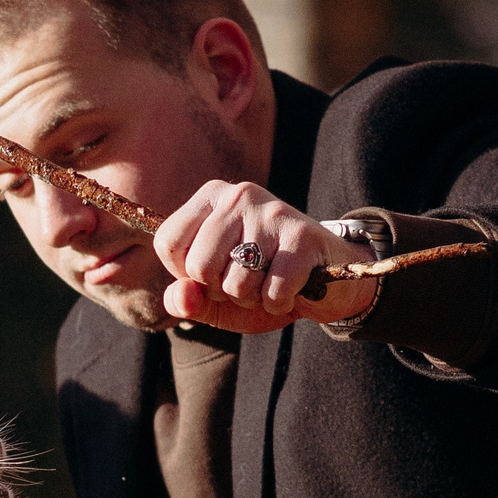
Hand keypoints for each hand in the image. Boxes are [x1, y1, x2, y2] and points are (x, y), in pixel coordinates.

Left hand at [153, 181, 376, 333]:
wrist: (328, 281)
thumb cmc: (261, 284)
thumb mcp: (214, 298)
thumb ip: (185, 300)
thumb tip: (182, 295)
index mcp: (212, 197)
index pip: (168, 243)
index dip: (186, 275)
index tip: (214, 271)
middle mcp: (239, 194)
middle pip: (198, 266)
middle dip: (220, 291)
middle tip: (246, 280)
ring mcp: (272, 212)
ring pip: (236, 282)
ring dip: (252, 298)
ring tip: (268, 281)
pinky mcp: (303, 236)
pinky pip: (272, 291)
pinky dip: (278, 303)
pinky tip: (291, 288)